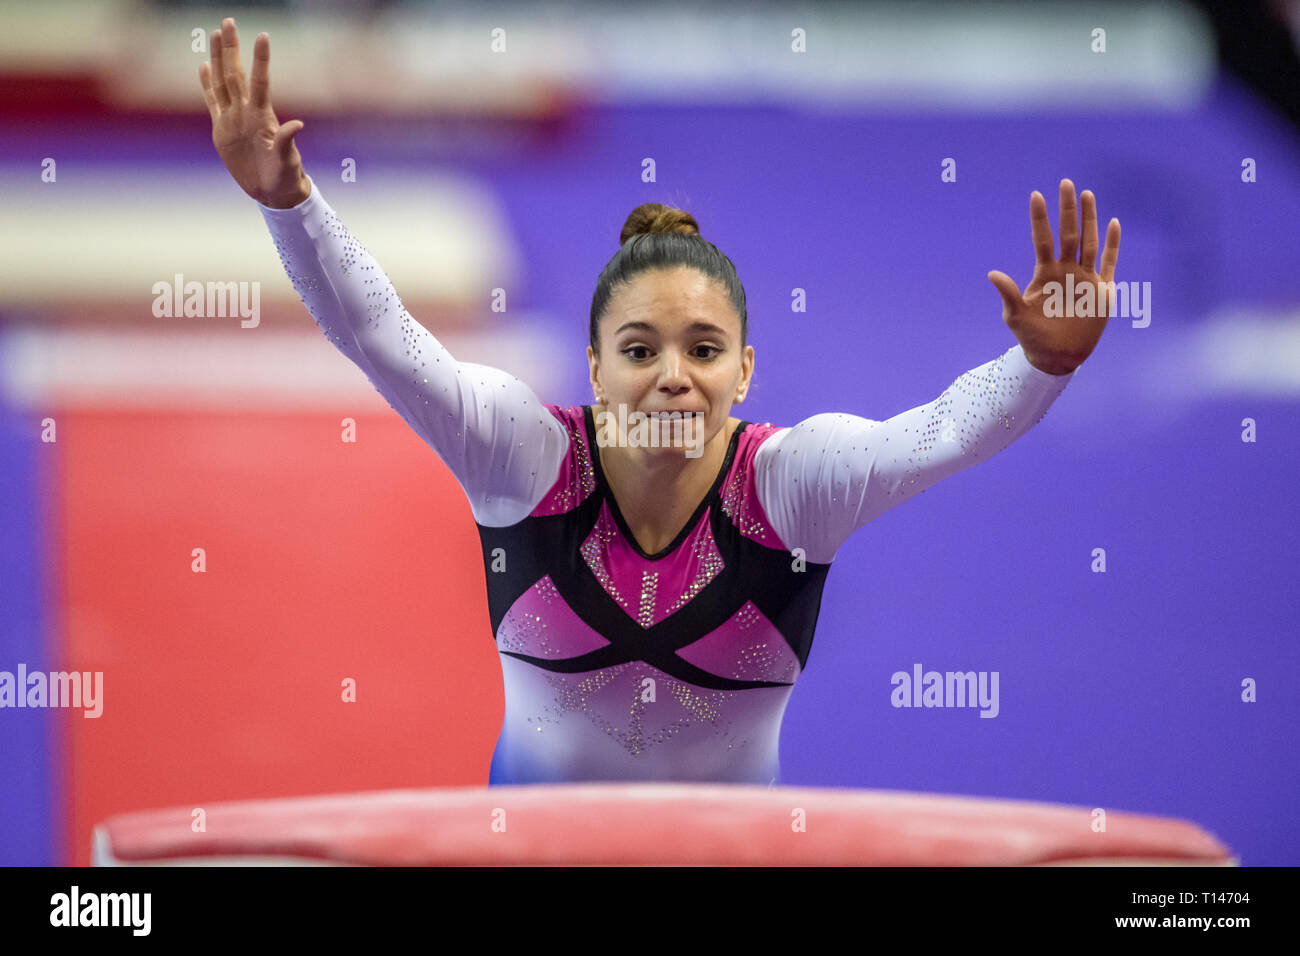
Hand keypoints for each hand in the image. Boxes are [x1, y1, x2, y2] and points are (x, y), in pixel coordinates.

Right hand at [199, 17, 309, 208]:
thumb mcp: (288, 162)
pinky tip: (203, 66)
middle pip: (236, 74)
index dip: (261, 60)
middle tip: (228, 22)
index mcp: (262, 117)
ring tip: (215, 34)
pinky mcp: (221, 129)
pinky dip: (207, 84)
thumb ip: (288, 143)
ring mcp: (233, 119)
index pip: (260, 82)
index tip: (263, 35)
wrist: (272, 193)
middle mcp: (246, 113)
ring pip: (222, 82)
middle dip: (231, 49)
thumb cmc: (285, 177)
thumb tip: (298, 125)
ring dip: (218, 58)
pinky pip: (212, 102)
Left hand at [987, 179, 1120, 374]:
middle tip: (1065, 183)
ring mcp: (1085, 278)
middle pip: (1068, 233)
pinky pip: (1110, 262)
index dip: (1039, 218)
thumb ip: (1009, 293)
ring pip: (1089, 242)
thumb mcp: (1016, 316)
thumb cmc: (1033, 337)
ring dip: (1089, 219)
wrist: (1057, 357)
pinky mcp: (1103, 290)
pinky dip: (1113, 244)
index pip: (1042, 239)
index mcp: (1045, 273)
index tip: (1035, 195)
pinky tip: (1113, 222)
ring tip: (1086, 194)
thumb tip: (992, 273)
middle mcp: (1066, 270)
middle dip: (1067, 209)